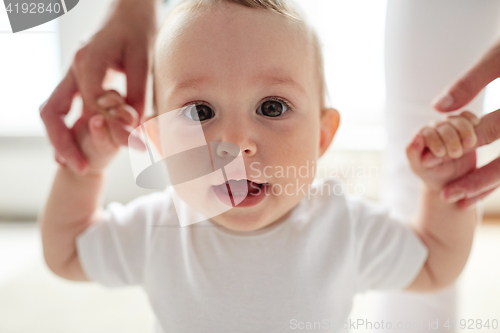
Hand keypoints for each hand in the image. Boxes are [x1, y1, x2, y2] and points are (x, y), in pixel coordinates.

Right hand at [40, 0, 156, 174]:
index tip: (132, 147)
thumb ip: (137, 94)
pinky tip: (75, 145)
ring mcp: (71, 72)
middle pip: (53, 112)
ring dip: (59, 137)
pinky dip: (66, 126)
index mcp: (89, 62)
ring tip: (72, 163)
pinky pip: (63, 105)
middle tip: (79, 167)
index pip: (95, 107)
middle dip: (63, 142)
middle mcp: (74, 68)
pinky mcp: (77, 76)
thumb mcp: (144, 60)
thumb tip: (136, 128)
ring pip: (52, 110)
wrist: (129, 8)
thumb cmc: (139, 30)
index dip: (113, 130)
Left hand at [406, 111, 478, 203]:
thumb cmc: (432, 174)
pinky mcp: (464, 127)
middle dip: (450, 138)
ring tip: (469, 144)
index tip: (441, 154)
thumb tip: (416, 136)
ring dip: (464, 130)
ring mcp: (450, 126)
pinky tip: (476, 125)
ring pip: (456, 120)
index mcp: (420, 136)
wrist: (452, 181)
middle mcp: (434, 128)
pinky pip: (467, 116)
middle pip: (442, 125)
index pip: (426, 132)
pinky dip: (471, 118)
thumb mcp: (419, 168)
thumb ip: (412, 153)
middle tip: (455, 154)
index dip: (434, 141)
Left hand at [432, 38, 499, 207]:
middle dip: (479, 180)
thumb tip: (437, 108)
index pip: (495, 129)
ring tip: (461, 201)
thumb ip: (472, 80)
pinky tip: (482, 187)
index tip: (438, 160)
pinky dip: (498, 177)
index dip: (466, 144)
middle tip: (447, 196)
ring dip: (489, 184)